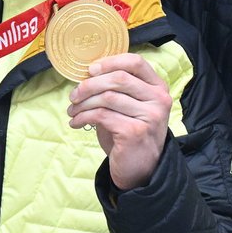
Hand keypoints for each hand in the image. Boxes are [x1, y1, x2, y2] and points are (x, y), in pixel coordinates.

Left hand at [68, 52, 172, 189]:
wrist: (140, 170)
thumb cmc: (130, 135)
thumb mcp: (129, 107)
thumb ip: (117, 89)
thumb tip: (88, 76)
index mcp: (158, 88)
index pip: (136, 62)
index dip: (110, 62)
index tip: (90, 70)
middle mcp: (158, 100)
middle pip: (119, 78)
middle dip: (90, 84)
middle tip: (74, 95)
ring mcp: (149, 116)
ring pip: (107, 97)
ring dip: (83, 103)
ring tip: (73, 111)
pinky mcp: (134, 132)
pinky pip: (101, 115)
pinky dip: (83, 117)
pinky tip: (77, 123)